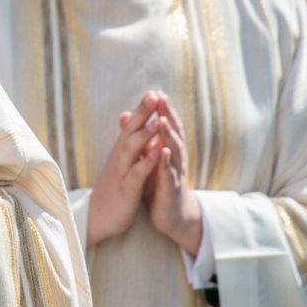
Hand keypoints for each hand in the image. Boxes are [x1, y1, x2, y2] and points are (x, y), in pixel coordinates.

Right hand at [85, 92, 164, 247]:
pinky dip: (147, 163)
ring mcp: (121, 173)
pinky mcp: (126, 190)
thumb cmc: (113, 189)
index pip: (131, 125)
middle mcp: (119, 158)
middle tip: (153, 95)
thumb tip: (128, 118)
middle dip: (142, 113)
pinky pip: (137, 174)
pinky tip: (158, 154)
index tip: (153, 91)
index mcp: (121, 152)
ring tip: (158, 120)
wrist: (98, 218)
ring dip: (145, 135)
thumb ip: (127, 141)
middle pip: (130, 131)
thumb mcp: (121, 162)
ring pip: (132, 150)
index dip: (142, 109)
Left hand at [144, 93, 201, 254]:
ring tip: (162, 120)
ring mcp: (174, 173)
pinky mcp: (170, 189)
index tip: (155, 91)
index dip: (162, 110)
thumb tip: (131, 117)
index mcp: (169, 150)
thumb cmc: (160, 183)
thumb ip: (144, 139)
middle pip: (172, 133)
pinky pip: (168, 174)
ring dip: (167, 135)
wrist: (173, 214)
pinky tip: (162, 152)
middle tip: (162, 97)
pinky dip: (165, 162)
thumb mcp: (151, 159)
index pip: (167, 126)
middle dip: (167, 115)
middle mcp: (175, 158)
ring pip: (173, 151)